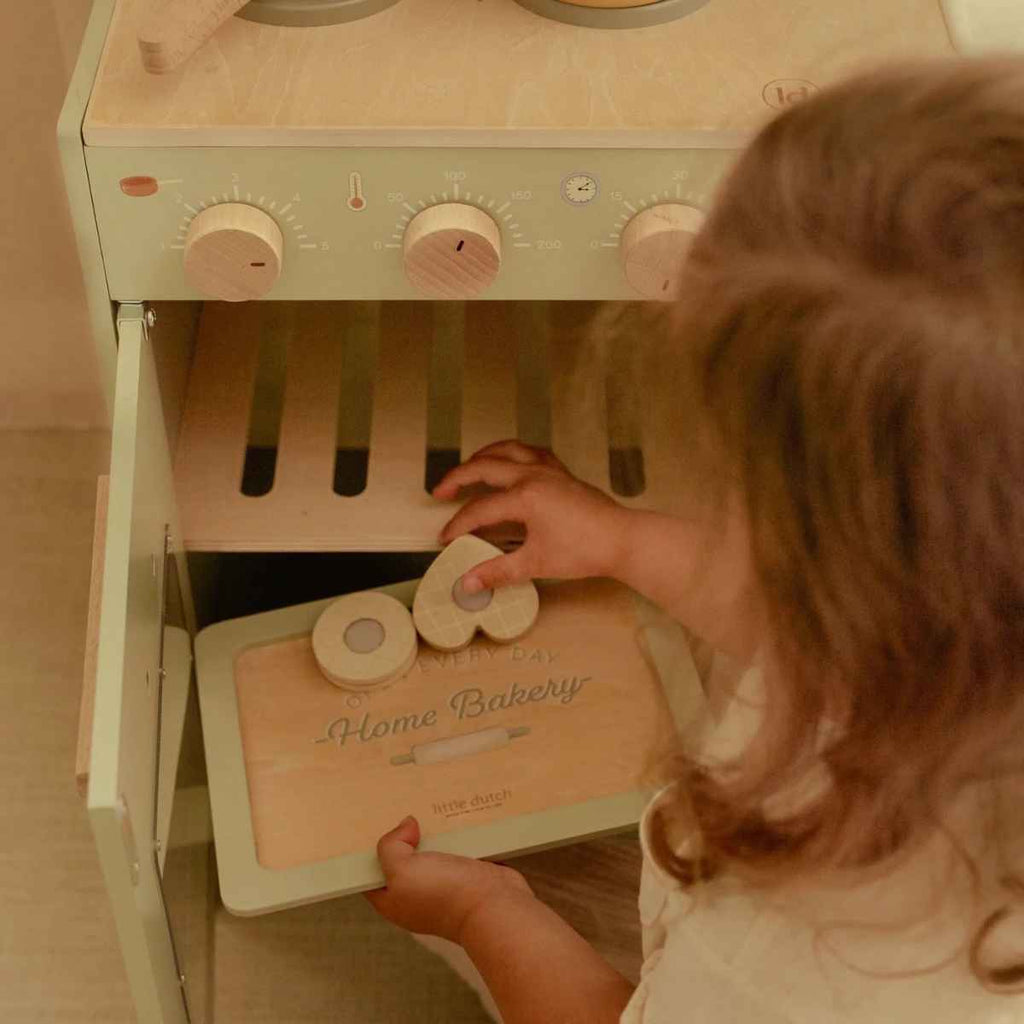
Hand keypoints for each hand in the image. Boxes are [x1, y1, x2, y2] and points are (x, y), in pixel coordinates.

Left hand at [365, 816, 534, 942]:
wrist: (496, 906)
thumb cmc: (445, 895)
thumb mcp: (402, 871)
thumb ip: (391, 846)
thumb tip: (407, 825)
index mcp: (394, 901)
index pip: (372, 874)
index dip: (368, 850)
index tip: (370, 822)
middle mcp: (417, 894)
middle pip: (403, 857)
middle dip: (402, 833)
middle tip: (400, 804)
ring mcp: (444, 883)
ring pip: (431, 849)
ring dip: (431, 830)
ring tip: (426, 801)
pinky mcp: (468, 871)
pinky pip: (456, 847)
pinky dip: (455, 832)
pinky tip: (452, 812)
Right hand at [434, 440, 630, 591]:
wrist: (623, 540)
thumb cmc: (585, 550)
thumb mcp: (536, 564)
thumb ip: (498, 571)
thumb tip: (469, 583)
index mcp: (524, 497)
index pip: (479, 510)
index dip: (458, 525)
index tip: (446, 539)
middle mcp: (534, 475)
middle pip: (484, 467)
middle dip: (458, 478)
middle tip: (440, 491)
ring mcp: (549, 470)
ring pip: (508, 449)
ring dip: (484, 455)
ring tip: (469, 466)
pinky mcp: (562, 473)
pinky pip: (532, 452)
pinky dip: (514, 452)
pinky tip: (510, 461)